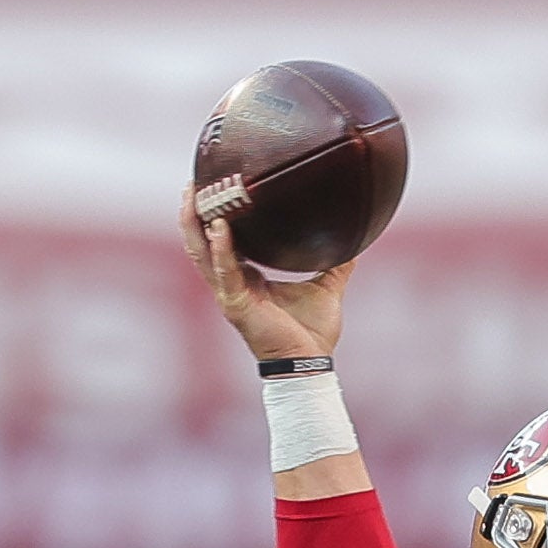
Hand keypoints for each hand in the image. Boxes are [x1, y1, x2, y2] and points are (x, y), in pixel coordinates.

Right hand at [179, 186, 348, 363]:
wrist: (310, 364)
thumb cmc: (312, 332)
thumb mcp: (326, 287)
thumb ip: (336, 263)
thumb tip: (355, 239)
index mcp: (246, 278)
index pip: (220, 243)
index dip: (211, 217)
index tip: (211, 188)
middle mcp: (231, 284)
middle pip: (200, 244)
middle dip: (193, 214)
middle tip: (191, 183)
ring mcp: (229, 295)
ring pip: (202, 254)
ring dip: (195, 225)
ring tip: (193, 196)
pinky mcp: (236, 305)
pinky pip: (224, 272)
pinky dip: (221, 249)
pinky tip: (219, 227)